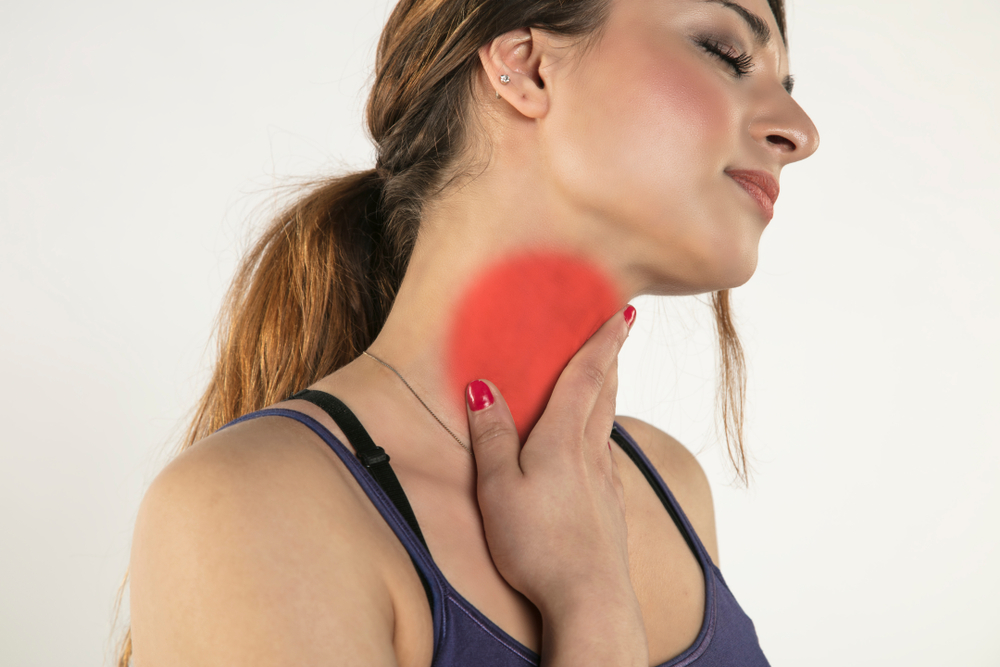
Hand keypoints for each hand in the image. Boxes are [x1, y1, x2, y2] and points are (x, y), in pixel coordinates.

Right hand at [465, 304, 636, 617]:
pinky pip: (606, 458)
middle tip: (618, 331)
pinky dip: (602, 437)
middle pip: (606, 394)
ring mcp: (605, 483)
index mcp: (566, 439)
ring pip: (608, 425)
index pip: (589, 376)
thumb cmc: (539, 544)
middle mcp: (593, 454)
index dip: (604, 342)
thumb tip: (483, 388)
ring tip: (603, 380)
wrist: (591, 599)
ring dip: (608, 394)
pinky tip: (595, 452)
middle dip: (611, 359)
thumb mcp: (500, 486)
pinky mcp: (609, 510)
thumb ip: (492, 436)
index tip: (623, 313)